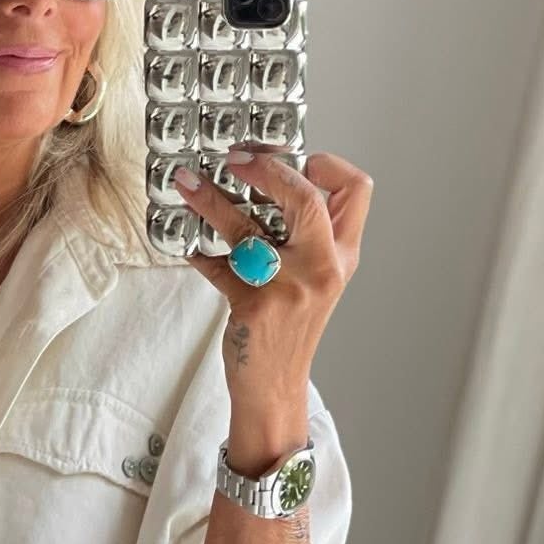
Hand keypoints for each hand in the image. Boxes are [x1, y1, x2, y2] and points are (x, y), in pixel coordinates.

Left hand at [172, 150, 372, 398]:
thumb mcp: (312, 281)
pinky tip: (189, 246)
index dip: (328, 164)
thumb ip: (300, 239)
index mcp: (341, 256)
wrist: (275, 387)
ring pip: (247, 226)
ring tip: (188, 183)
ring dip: (211, 199)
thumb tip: (265, 185)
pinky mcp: (254, 304)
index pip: (356, 191)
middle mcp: (322, 268)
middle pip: (305, 197)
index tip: (297, 156)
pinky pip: (217, 266)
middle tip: (234, 159)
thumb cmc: (290, 331)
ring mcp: (289, 286)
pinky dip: (198, 252)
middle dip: (265, 169)